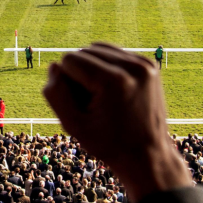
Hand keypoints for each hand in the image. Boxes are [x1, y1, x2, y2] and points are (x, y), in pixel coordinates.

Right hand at [43, 44, 189, 202]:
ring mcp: (144, 64)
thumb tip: (54, 66)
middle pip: (84, 51)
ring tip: (100, 95)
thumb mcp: (73, 125)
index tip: (80, 105)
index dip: (66, 83)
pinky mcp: (149, 65)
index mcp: (114, 81)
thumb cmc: (108, 143)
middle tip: (91, 103)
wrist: (148, 154)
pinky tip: (110, 90)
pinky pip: (114, 54)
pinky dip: (105, 67)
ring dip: (90, 67)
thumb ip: (56, 94)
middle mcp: (133, 67)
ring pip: (98, 49)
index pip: (69, 59)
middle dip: (78, 73)